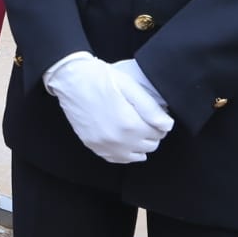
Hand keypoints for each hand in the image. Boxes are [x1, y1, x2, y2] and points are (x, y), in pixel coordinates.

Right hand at [43, 52, 171, 164]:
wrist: (71, 79)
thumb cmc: (101, 78)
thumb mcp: (130, 86)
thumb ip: (150, 108)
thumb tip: (167, 125)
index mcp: (129, 124)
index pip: (159, 133)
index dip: (159, 122)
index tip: (154, 114)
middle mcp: (117, 140)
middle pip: (149, 146)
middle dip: (150, 133)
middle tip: (144, 118)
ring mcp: (103, 145)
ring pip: (135, 156)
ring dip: (138, 143)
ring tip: (132, 126)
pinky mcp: (93, 146)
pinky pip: (116, 159)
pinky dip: (123, 151)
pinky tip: (121, 137)